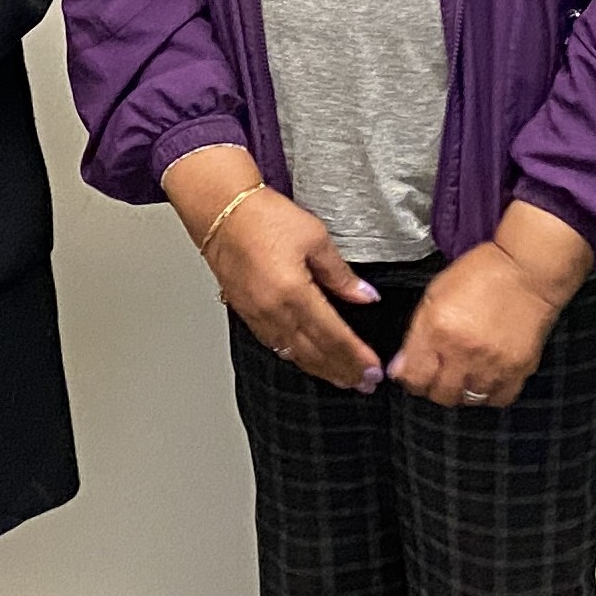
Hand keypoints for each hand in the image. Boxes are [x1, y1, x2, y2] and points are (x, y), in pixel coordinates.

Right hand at [163, 147, 381, 388]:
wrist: (221, 212)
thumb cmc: (264, 217)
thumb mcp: (315, 238)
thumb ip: (341, 275)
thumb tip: (365, 297)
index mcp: (293, 293)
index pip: (333, 335)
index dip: (356, 356)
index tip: (374, 369)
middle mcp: (273, 311)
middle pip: (314, 353)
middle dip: (342, 371)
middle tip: (365, 384)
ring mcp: (257, 316)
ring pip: (294, 354)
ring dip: (321, 369)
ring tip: (343, 379)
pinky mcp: (246, 314)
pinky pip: (276, 345)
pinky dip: (297, 358)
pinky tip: (309, 360)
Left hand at [389, 202, 590, 409]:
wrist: (528, 270)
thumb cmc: (480, 274)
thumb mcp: (436, 294)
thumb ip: (416, 334)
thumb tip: (400, 367)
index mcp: (439, 329)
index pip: (414, 377)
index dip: (409, 380)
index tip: (412, 374)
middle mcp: (464, 351)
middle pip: (440, 395)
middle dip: (433, 387)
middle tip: (438, 374)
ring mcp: (493, 363)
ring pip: (468, 400)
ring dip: (461, 391)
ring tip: (463, 374)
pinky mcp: (518, 368)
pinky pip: (498, 399)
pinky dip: (489, 394)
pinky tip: (486, 378)